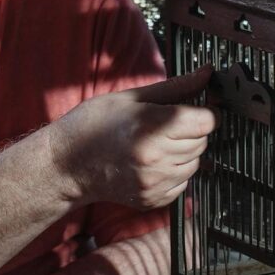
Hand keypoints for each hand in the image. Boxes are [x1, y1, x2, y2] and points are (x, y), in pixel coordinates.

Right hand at [48, 66, 216, 209]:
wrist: (67, 164)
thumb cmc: (94, 125)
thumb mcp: (132, 97)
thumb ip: (176, 87)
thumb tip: (207, 74)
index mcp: (152, 128)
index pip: (206, 121)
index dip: (204, 112)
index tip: (195, 109)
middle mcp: (157, 158)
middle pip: (203, 141)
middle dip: (191, 130)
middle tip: (166, 125)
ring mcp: (155, 183)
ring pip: (196, 163)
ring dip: (184, 152)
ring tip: (156, 143)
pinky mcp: (154, 200)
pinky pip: (183, 182)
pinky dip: (174, 171)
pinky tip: (152, 162)